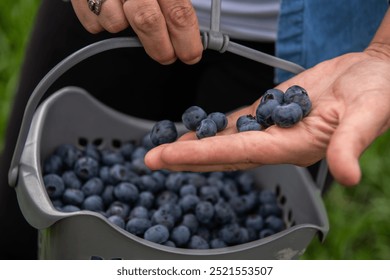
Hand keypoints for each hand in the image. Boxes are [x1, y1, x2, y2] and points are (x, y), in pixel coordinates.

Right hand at [71, 0, 202, 63]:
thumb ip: (176, 1)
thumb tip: (191, 30)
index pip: (178, 12)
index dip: (187, 39)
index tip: (190, 54)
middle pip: (147, 21)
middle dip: (161, 48)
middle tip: (167, 56)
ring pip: (116, 23)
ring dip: (126, 27)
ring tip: (131, 15)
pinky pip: (94, 23)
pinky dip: (103, 22)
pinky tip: (110, 7)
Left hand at [144, 50, 389, 186]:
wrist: (375, 76)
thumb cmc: (376, 93)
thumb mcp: (367, 115)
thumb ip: (350, 145)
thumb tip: (349, 176)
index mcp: (292, 147)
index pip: (236, 153)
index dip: (200, 156)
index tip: (166, 157)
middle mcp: (276, 143)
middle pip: (222, 153)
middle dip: (185, 157)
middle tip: (151, 160)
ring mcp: (271, 128)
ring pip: (224, 139)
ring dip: (193, 144)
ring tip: (164, 148)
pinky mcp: (271, 112)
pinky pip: (236, 122)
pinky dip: (213, 127)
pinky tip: (195, 128)